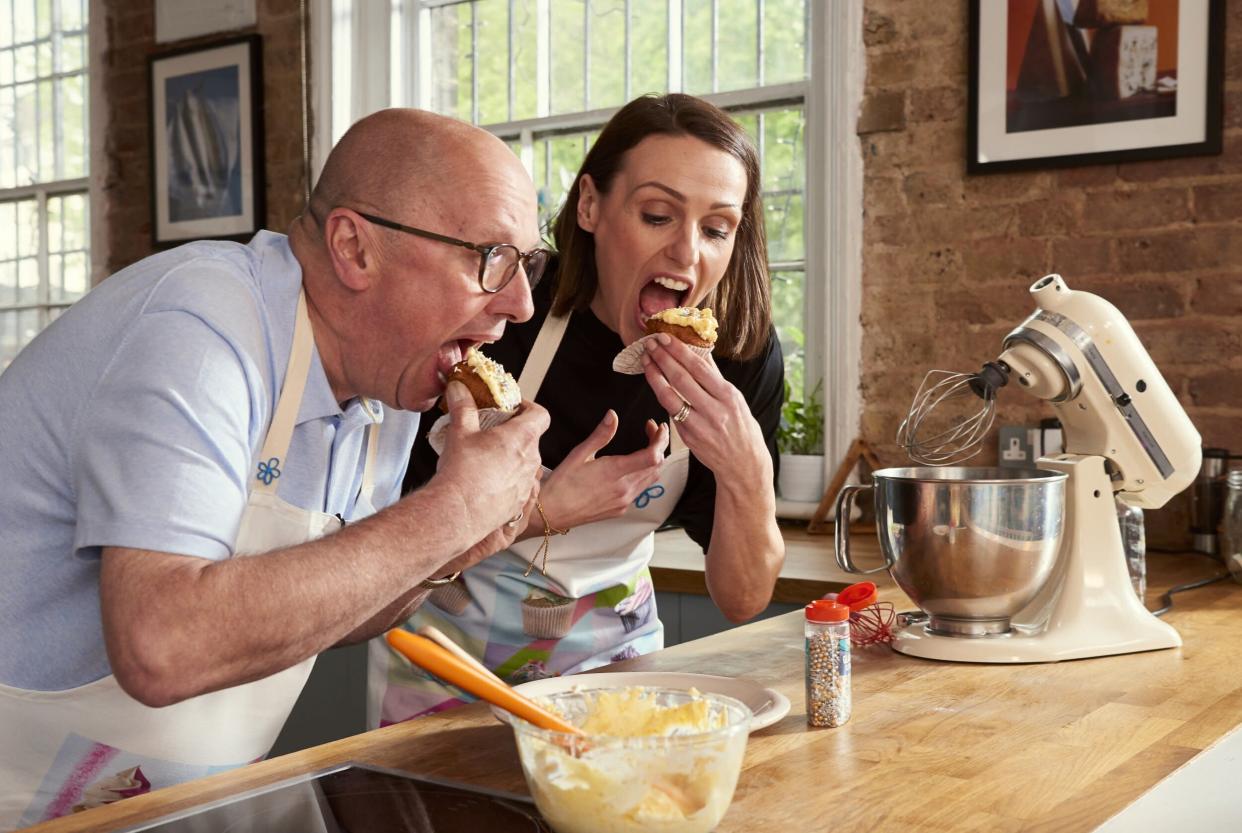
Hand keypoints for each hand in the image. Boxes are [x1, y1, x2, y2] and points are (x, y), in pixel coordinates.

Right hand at [430, 381, 547, 562]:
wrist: (459, 513)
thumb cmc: (462, 473)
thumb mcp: (460, 432)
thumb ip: (462, 406)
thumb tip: (459, 388)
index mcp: (523, 437)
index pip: (541, 415)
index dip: (528, 408)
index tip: (512, 408)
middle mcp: (532, 460)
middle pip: (532, 438)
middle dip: (514, 432)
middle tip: (491, 432)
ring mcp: (528, 483)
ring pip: (526, 463)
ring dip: (511, 457)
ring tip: (486, 458)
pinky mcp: (520, 502)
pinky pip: (520, 484)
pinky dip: (508, 479)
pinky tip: (486, 481)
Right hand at [536, 410, 669, 530]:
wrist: (552, 513)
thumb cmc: (562, 484)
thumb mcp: (579, 454)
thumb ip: (600, 435)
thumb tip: (613, 415)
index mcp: (614, 472)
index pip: (652, 456)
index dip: (660, 440)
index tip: (657, 428)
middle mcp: (624, 489)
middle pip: (656, 466)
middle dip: (658, 445)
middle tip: (651, 430)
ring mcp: (624, 502)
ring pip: (651, 479)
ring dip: (654, 460)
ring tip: (647, 445)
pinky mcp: (620, 510)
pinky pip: (641, 490)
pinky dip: (644, 474)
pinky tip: (634, 466)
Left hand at [640, 334, 770, 480]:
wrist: (743, 464)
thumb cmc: (741, 427)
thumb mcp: (735, 399)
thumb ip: (715, 376)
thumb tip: (700, 350)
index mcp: (728, 396)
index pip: (699, 368)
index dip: (679, 351)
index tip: (665, 337)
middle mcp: (714, 410)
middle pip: (681, 380)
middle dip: (663, 359)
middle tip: (650, 344)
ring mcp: (699, 426)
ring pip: (670, 398)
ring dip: (654, 377)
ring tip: (646, 361)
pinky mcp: (688, 438)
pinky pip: (671, 413)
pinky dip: (662, 396)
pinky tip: (654, 382)